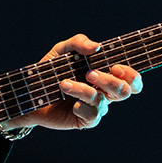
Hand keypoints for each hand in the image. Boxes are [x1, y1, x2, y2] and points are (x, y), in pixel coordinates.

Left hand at [7, 34, 142, 131]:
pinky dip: (81, 106)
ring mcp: (96, 107)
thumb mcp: (61, 51)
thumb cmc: (50, 71)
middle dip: (110, 81)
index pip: (132, 78)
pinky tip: (69, 102)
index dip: (131, 74)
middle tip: (90, 73)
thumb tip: (96, 47)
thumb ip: (78, 43)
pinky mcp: (85, 120)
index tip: (115, 66)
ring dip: (83, 90)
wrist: (29, 94)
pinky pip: (92, 115)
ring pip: (103, 101)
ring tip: (64, 83)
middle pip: (125, 91)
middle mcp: (105, 92)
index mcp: (106, 75)